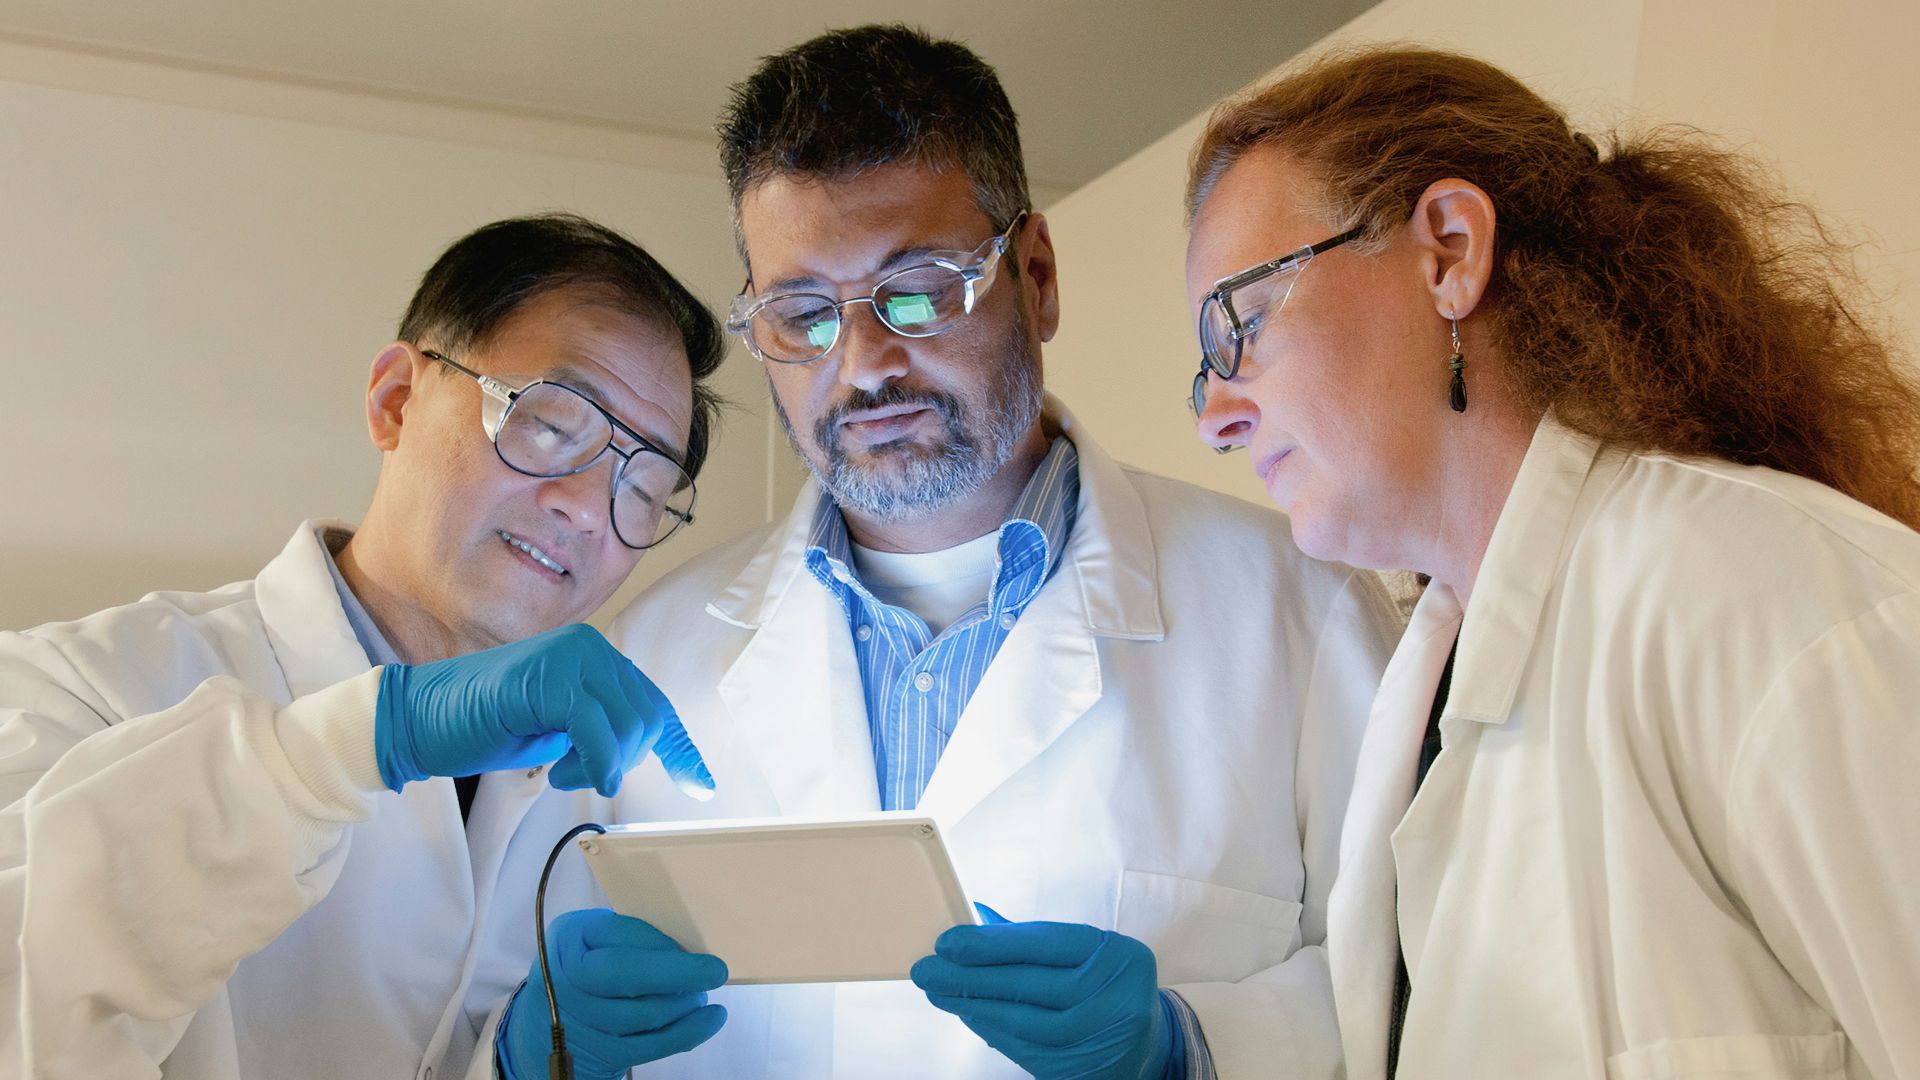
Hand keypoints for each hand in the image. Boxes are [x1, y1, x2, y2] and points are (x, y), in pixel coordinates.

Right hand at [374, 623, 713, 797]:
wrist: (418, 719)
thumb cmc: (485, 726)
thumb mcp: (559, 729)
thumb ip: (599, 728)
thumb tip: (637, 749)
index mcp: (594, 657)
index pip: (654, 702)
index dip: (680, 747)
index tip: (699, 784)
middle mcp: (589, 648)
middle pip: (648, 718)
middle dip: (625, 760)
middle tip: (579, 774)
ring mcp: (568, 658)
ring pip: (628, 726)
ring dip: (603, 764)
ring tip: (561, 771)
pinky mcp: (546, 680)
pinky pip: (597, 731)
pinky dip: (595, 762)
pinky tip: (568, 776)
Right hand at [498, 908, 727, 1079]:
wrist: (548, 1024)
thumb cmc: (589, 968)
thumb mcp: (596, 941)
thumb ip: (631, 937)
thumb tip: (689, 944)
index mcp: (568, 939)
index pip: (615, 934)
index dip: (658, 942)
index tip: (694, 945)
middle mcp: (566, 978)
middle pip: (622, 975)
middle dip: (675, 973)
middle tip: (715, 971)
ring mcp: (579, 1020)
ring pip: (642, 1013)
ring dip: (683, 1004)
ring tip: (701, 994)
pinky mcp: (599, 1053)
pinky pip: (650, 1046)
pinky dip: (687, 1032)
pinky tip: (710, 1019)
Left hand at [911, 917, 1173, 1079]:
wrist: (1148, 1046)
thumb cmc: (1107, 987)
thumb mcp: (1089, 954)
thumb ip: (1037, 939)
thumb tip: (977, 919)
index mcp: (1119, 957)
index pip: (1045, 943)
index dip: (992, 944)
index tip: (947, 943)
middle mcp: (1115, 999)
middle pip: (1028, 984)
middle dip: (969, 976)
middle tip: (926, 970)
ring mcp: (1099, 1039)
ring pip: (1022, 1021)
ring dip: (972, 1006)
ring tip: (937, 991)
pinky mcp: (1081, 1071)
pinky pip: (1024, 1049)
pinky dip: (990, 1029)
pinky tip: (967, 1014)